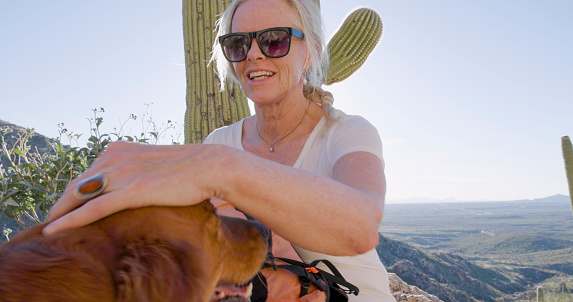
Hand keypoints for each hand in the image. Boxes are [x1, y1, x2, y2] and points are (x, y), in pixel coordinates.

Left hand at [43, 141, 226, 234]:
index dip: (72, 193)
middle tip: (53, 222)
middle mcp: (114, 157)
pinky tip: (53, 231)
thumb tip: (130, 184)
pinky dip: (69, 221)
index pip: (85, 173)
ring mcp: (122, 173)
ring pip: (78, 197)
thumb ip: (134, 169)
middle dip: (61, 204)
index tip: (66, 207)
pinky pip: (93, 209)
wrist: (210, 166)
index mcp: (118, 149)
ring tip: (48, 230)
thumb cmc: (187, 168)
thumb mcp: (153, 163)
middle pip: (76, 185)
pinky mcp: (131, 191)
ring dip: (59, 214)